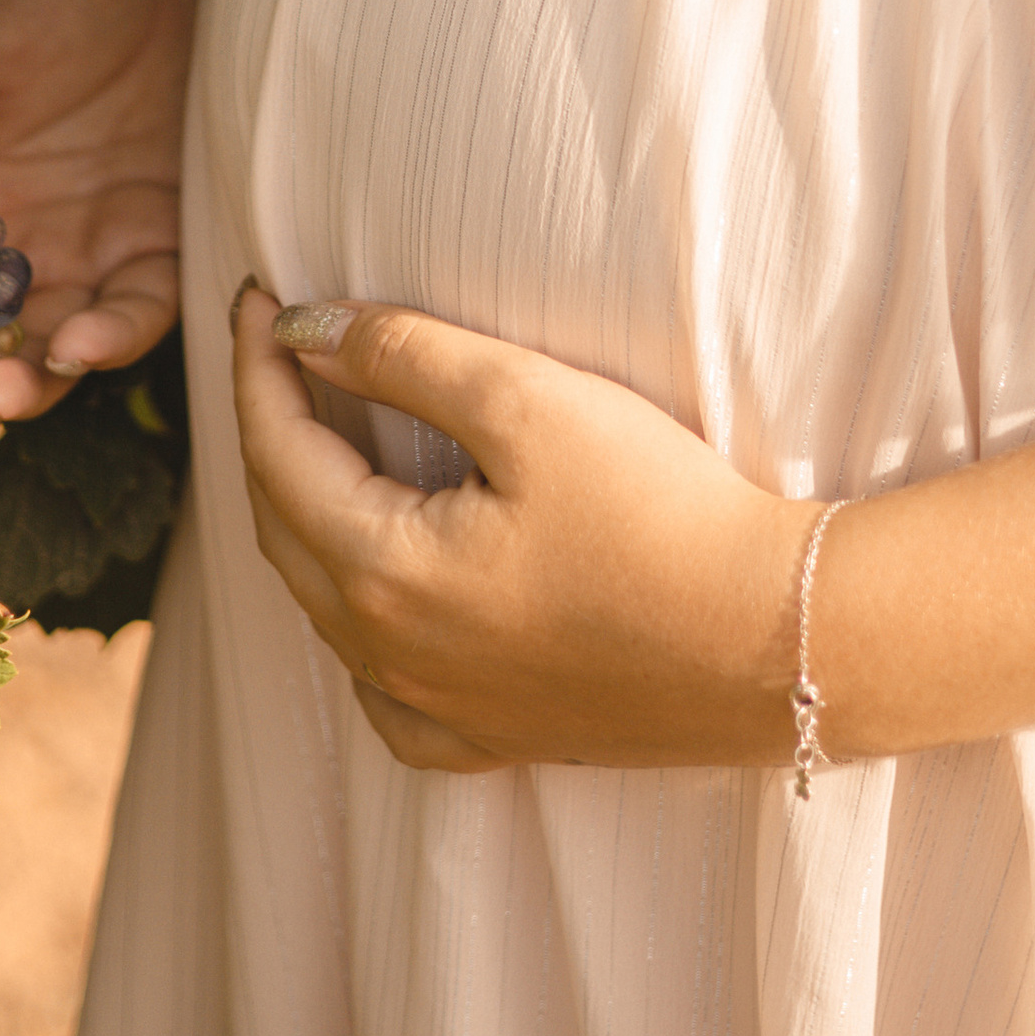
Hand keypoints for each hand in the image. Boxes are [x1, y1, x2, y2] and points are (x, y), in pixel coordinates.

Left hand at [231, 287, 807, 771]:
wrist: (777, 641)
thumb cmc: (660, 511)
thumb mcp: (525, 400)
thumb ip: (401, 355)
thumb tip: (304, 331)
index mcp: (383, 571)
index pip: (277, 452)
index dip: (257, 366)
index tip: (257, 298)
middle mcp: (390, 656)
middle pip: (285, 530)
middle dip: (271, 434)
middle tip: (280, 355)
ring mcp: (442, 708)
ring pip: (328, 610)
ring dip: (308, 521)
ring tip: (323, 445)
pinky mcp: (499, 737)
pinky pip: (389, 699)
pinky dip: (362, 637)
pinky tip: (384, 604)